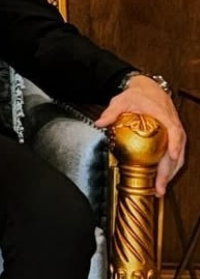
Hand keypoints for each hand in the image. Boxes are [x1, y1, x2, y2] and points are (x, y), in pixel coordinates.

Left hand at [95, 76, 186, 195]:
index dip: (174, 144)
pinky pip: (174, 154)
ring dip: (171, 173)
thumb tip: (99, 122)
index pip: (174, 130)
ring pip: (178, 155)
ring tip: (161, 189)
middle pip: (177, 150)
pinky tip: (162, 179)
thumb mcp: (122, 100)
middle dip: (170, 169)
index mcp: (164, 116)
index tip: (172, 156)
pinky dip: (170, 167)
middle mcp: (174, 125)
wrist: (149, 89)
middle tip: (160, 186)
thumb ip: (111, 111)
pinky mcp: (173, 137)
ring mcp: (175, 132)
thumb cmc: (137, 94)